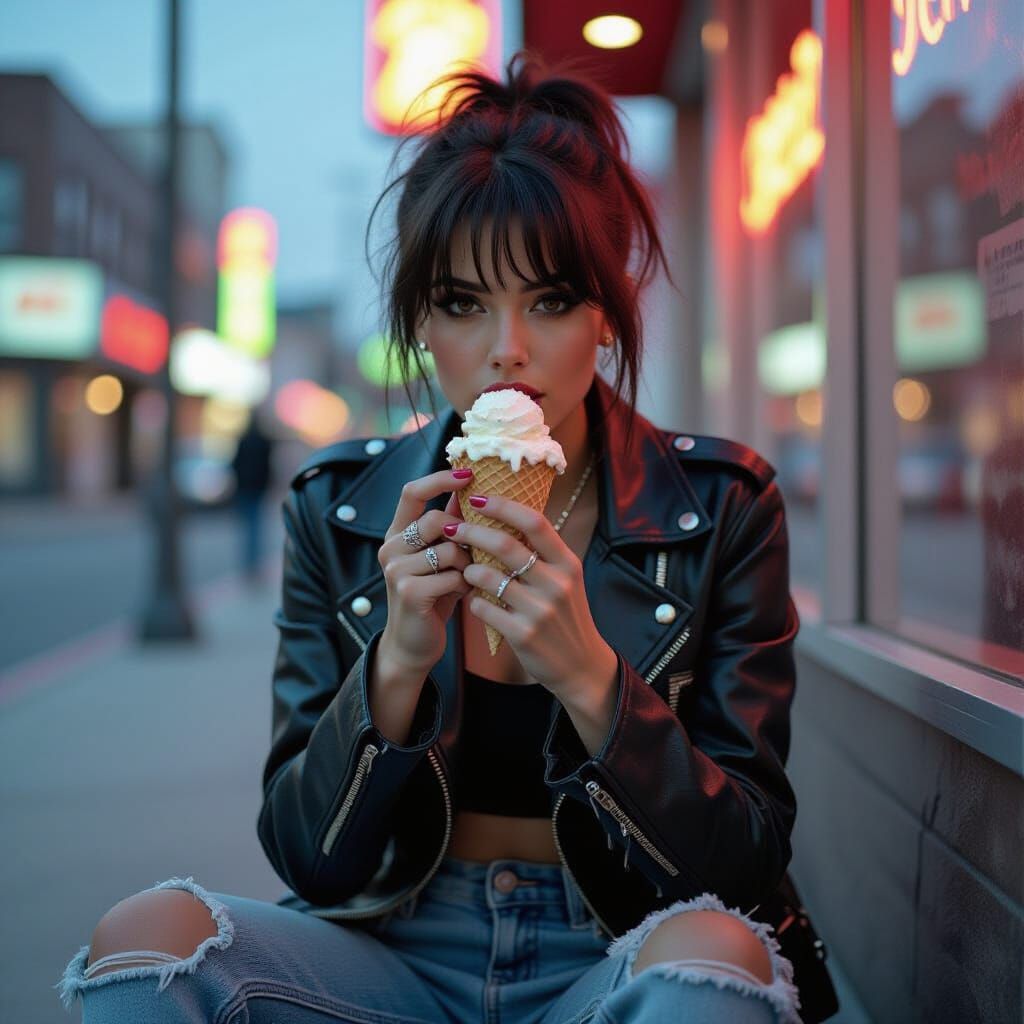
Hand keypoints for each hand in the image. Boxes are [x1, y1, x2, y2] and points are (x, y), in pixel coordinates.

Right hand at [377, 469, 474, 675]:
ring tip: (467, 578)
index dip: (439, 479)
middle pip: (435, 520)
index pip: (412, 492)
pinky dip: (465, 585)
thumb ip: (450, 525)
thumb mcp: (440, 556)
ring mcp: (395, 570)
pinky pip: (453, 576)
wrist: (414, 643)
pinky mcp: (408, 591)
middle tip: (471, 555)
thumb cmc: (434, 595)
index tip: (468, 474)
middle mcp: (390, 547)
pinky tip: (463, 594)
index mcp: (397, 533)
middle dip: (463, 536)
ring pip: (449, 549)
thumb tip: (471, 489)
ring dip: (467, 564)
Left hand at [447, 493, 613, 697]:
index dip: (503, 506)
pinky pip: (483, 607)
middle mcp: (557, 583)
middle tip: (451, 527)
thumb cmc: (565, 615)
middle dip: (471, 532)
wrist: (581, 665)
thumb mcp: (565, 580)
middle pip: (505, 544)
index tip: (477, 498)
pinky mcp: (523, 634)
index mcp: (567, 563)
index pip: (534, 522)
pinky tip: (474, 600)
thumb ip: (542, 554)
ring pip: (488, 576)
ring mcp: (540, 610)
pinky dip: (473, 600)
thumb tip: (505, 517)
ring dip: (469, 569)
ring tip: (464, 569)